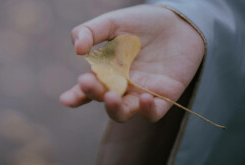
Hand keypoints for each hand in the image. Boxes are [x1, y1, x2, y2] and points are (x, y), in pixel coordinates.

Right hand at [59, 5, 203, 121]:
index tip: (65, 99)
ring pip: (124, 112)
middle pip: (102, 99)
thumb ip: (90, 31)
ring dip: (115, 109)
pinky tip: (144, 99)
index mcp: (106, 71)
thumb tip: (77, 50)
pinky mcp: (163, 96)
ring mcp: (140, 93)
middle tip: (88, 82)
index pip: (87, 88)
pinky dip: (147, 111)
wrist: (180, 21)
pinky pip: (153, 113)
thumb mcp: (113, 22)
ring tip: (112, 97)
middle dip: (93, 94)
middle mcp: (121, 85)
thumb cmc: (143, 22)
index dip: (75, 96)